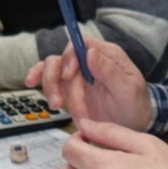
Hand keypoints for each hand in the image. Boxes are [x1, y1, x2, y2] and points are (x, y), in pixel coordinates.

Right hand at [26, 37, 152, 131]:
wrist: (134, 124)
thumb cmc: (135, 105)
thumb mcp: (128, 90)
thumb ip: (110, 71)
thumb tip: (90, 52)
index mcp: (106, 55)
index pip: (81, 44)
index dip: (70, 56)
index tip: (69, 76)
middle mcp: (89, 62)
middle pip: (63, 58)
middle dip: (56, 78)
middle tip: (59, 101)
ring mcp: (78, 75)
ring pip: (53, 69)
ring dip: (50, 87)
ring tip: (56, 105)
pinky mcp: (70, 88)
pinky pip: (51, 79)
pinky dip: (39, 80)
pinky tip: (32, 83)